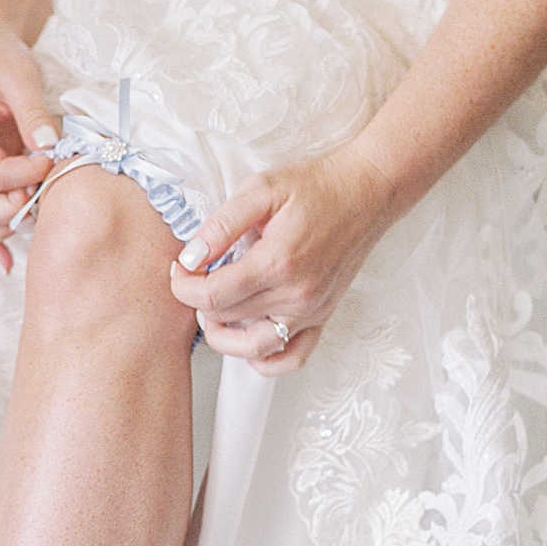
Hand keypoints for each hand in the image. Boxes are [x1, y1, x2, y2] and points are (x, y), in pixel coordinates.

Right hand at [0, 19, 59, 271]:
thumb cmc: (0, 58)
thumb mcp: (19, 75)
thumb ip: (31, 112)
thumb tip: (47, 146)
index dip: (25, 176)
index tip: (51, 160)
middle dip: (11, 210)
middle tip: (42, 192)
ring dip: (4, 224)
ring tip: (37, 208)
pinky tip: (9, 261)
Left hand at [169, 145, 394, 373]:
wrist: (366, 191)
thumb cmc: (316, 186)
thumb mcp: (261, 189)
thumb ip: (222, 225)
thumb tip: (191, 258)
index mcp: (277, 262)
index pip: (212, 296)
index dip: (183, 286)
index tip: (180, 270)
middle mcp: (296, 295)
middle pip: (228, 320)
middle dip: (199, 303)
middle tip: (194, 278)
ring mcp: (312, 311)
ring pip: (254, 349)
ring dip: (224, 337)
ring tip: (214, 310)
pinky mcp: (323, 316)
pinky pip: (291, 358)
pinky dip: (264, 359)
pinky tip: (248, 335)